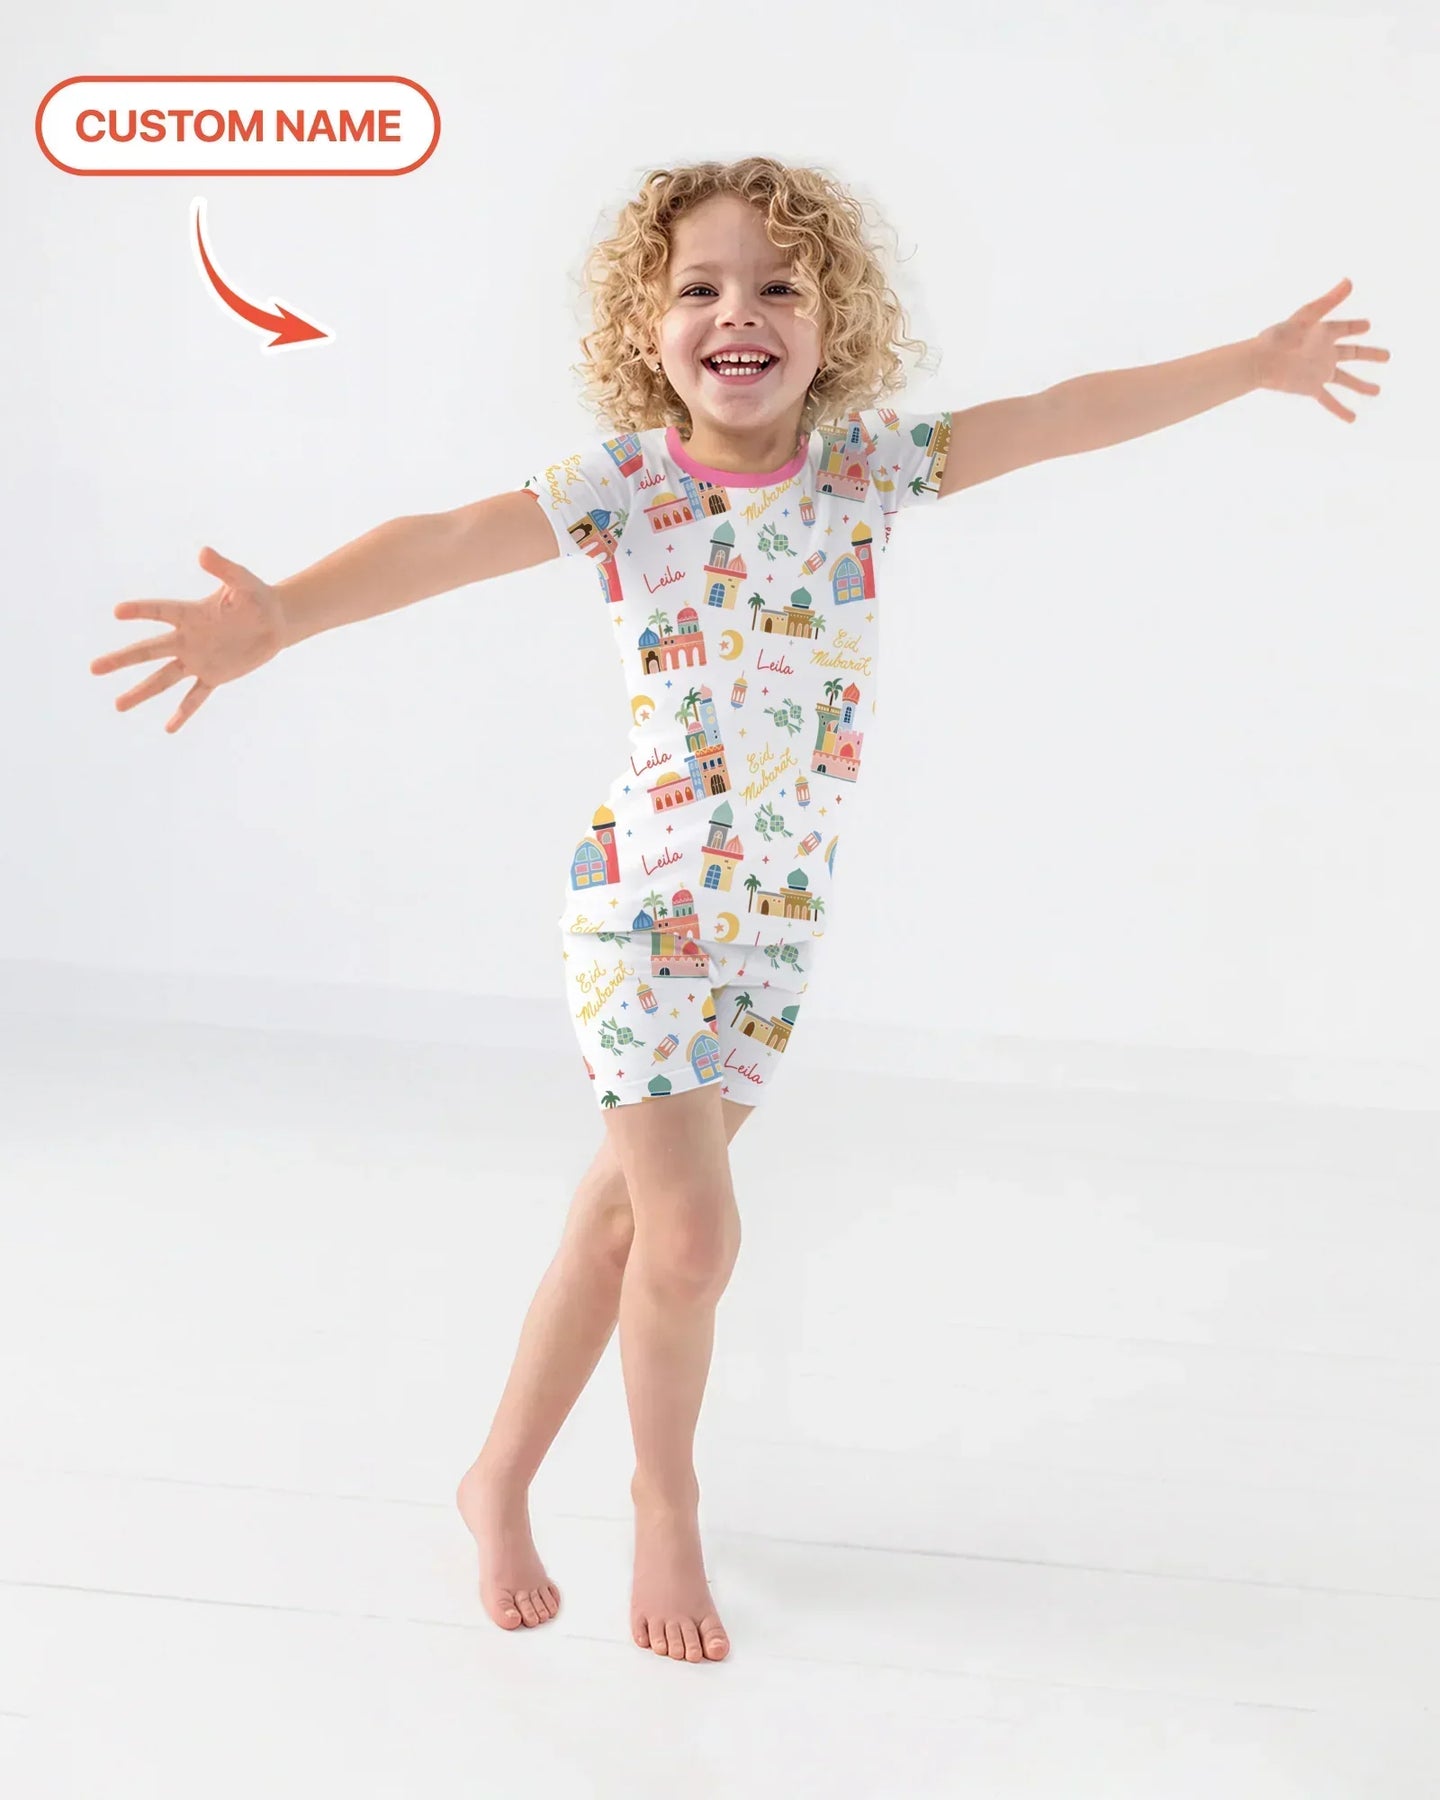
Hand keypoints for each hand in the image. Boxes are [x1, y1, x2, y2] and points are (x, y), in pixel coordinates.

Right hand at [90, 546, 287, 733]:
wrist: (275, 622)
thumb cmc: (257, 597)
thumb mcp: (243, 581)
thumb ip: (224, 569)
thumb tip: (203, 552)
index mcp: (191, 614)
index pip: (160, 612)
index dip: (141, 611)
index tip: (118, 612)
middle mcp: (188, 639)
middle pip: (149, 651)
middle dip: (122, 660)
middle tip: (94, 668)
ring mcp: (198, 660)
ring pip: (164, 678)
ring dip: (142, 692)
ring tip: (118, 705)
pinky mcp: (214, 676)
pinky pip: (196, 696)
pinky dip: (184, 712)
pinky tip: (169, 728)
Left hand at [1253, 277, 1389, 421]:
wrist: (1260, 361)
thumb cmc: (1279, 337)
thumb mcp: (1307, 316)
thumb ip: (1328, 302)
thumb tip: (1349, 281)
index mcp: (1324, 333)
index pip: (1345, 328)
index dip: (1356, 327)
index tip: (1367, 325)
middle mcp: (1324, 353)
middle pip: (1353, 353)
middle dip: (1369, 354)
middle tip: (1386, 356)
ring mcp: (1319, 372)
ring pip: (1346, 379)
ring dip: (1361, 385)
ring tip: (1376, 391)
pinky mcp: (1312, 387)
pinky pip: (1329, 401)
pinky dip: (1341, 410)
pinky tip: (1352, 418)